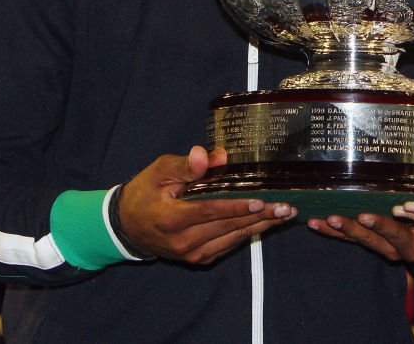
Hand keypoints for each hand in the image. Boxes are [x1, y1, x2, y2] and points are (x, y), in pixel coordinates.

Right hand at [118, 145, 295, 263]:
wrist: (127, 227)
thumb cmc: (144, 193)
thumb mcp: (159, 171)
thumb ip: (185, 165)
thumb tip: (210, 155)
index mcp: (172, 218)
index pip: (209, 211)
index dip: (236, 207)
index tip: (261, 202)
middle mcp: (183, 241)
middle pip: (227, 227)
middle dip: (260, 217)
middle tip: (286, 208)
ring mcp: (191, 253)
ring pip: (232, 238)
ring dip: (261, 227)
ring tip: (285, 216)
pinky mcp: (198, 258)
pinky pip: (227, 246)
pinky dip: (247, 234)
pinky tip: (266, 224)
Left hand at [307, 212, 413, 262]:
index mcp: (412, 244)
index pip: (394, 233)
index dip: (380, 225)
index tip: (364, 216)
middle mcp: (394, 250)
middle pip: (369, 239)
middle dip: (350, 228)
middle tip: (333, 218)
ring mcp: (381, 248)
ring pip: (355, 241)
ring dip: (335, 231)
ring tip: (316, 222)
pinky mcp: (371, 244)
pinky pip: (350, 239)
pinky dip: (333, 232)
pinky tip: (316, 223)